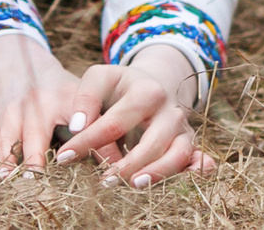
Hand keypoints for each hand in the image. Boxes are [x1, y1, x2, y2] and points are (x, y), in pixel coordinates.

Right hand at [0, 33, 95, 174]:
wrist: (25, 66)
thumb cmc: (64, 93)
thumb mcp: (85, 101)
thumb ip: (104, 131)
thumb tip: (122, 164)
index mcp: (64, 100)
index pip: (77, 121)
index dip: (83, 139)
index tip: (82, 160)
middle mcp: (36, 105)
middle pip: (34, 133)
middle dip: (33, 157)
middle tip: (34, 179)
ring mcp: (11, 111)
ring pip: (6, 137)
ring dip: (4, 157)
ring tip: (4, 178)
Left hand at [55, 44, 215, 188]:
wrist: (154, 82)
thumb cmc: (121, 85)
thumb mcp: (100, 77)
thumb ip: (85, 97)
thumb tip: (77, 127)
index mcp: (146, 91)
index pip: (114, 122)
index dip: (88, 141)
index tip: (64, 157)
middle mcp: (169, 111)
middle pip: (152, 143)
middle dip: (127, 164)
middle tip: (103, 181)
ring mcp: (182, 128)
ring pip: (177, 154)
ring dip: (158, 173)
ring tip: (134, 185)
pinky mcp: (190, 142)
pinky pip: (196, 158)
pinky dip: (198, 170)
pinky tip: (194, 177)